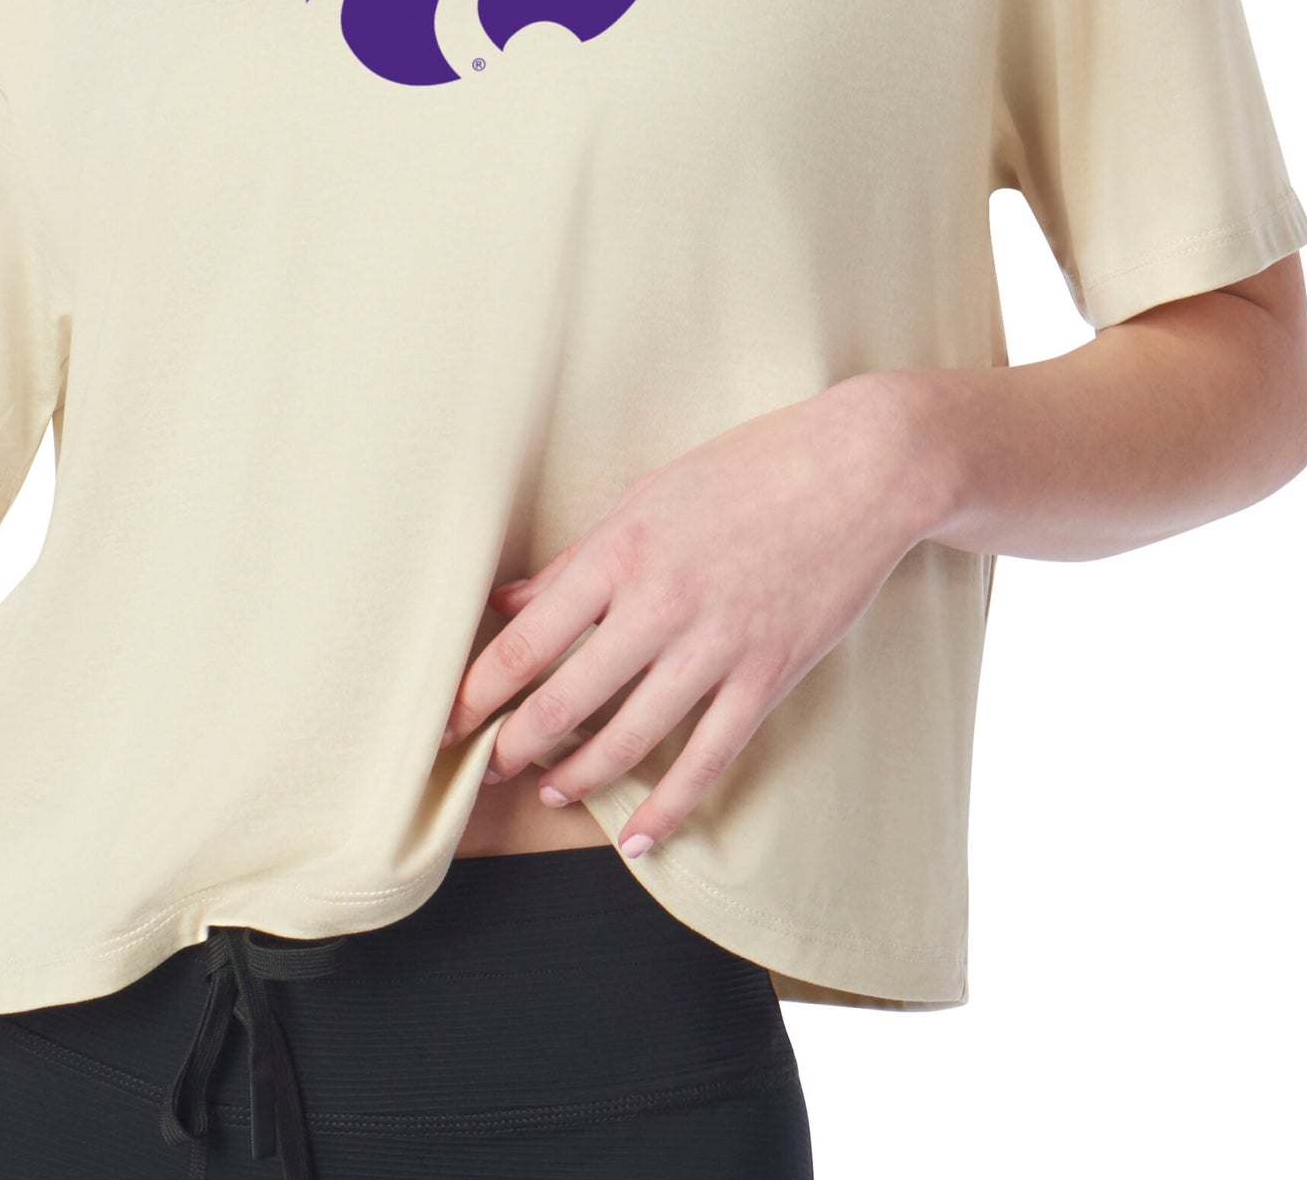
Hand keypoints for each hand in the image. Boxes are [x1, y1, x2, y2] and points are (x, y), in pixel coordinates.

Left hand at [437, 370, 954, 857]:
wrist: (859, 470)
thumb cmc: (747, 471)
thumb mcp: (648, 497)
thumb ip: (579, 560)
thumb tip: (510, 601)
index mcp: (620, 550)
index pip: (527, 641)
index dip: (478, 692)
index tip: (448, 721)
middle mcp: (660, 602)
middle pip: (567, 699)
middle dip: (515, 744)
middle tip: (486, 770)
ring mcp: (718, 644)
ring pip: (630, 738)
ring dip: (578, 776)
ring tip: (547, 791)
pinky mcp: (769, 675)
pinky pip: (709, 758)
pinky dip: (669, 806)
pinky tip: (638, 836)